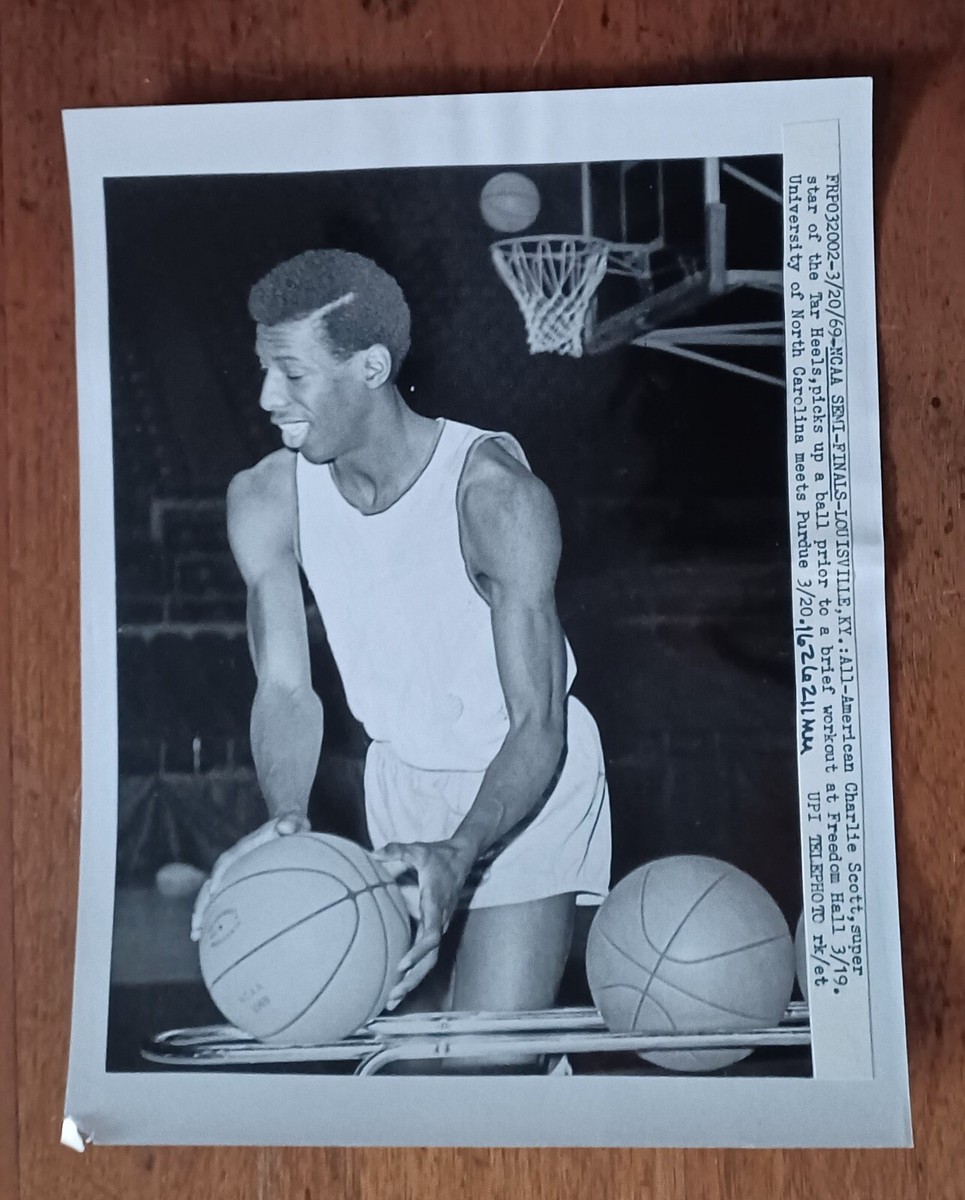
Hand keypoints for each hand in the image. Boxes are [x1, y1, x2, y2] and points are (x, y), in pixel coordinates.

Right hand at [190, 812, 309, 941]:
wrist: (287, 827)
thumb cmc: (291, 826)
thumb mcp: (294, 821)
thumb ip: (291, 822)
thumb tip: (285, 827)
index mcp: (244, 848)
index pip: (227, 861)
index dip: (219, 874)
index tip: (213, 890)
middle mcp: (234, 863)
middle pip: (212, 883)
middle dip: (202, 903)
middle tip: (195, 925)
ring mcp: (235, 874)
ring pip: (213, 896)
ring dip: (203, 914)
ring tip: (196, 936)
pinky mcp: (240, 884)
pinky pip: (227, 901)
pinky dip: (220, 917)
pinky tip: (219, 939)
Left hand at [372, 838, 473, 1009]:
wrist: (461, 859)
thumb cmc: (438, 856)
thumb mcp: (419, 850)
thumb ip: (398, 850)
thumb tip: (374, 853)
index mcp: (436, 905)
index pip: (431, 934)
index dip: (418, 951)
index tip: (402, 964)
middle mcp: (439, 922)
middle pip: (430, 959)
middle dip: (413, 979)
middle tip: (393, 995)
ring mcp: (438, 928)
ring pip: (428, 962)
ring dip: (411, 982)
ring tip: (390, 1001)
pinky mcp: (433, 930)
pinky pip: (424, 956)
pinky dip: (412, 972)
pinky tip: (395, 986)